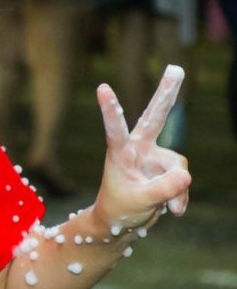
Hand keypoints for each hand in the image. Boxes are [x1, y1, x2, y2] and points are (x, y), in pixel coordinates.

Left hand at [93, 65, 191, 232]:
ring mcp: (154, 155)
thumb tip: (187, 175)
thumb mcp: (140, 201)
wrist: (122, 220)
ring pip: (178, 166)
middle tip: (176, 68)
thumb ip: (163, 189)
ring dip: (176, 190)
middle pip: (155, 116)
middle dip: (167, 93)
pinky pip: (183, 180)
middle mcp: (138, 147)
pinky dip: (180, 196)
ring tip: (165, 206)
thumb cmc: (120, 208)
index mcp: (119, 151)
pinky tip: (171, 208)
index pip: (115, 128)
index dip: (111, 110)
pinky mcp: (166, 167)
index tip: (102, 87)